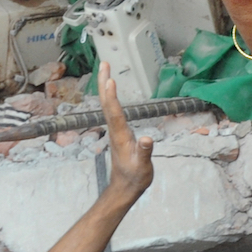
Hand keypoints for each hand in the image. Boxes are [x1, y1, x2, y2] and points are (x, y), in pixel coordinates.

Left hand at [98, 64, 155, 201]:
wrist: (125, 188)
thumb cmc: (135, 178)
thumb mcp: (143, 167)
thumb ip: (145, 153)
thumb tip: (147, 139)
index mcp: (120, 136)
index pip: (114, 112)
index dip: (112, 96)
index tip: (110, 79)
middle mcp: (114, 130)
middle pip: (107, 103)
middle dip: (104, 82)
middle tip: (104, 63)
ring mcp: (115, 131)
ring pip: (107, 105)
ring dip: (105, 87)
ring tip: (106, 71)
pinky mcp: (117, 132)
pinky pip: (112, 110)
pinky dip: (111, 97)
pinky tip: (111, 92)